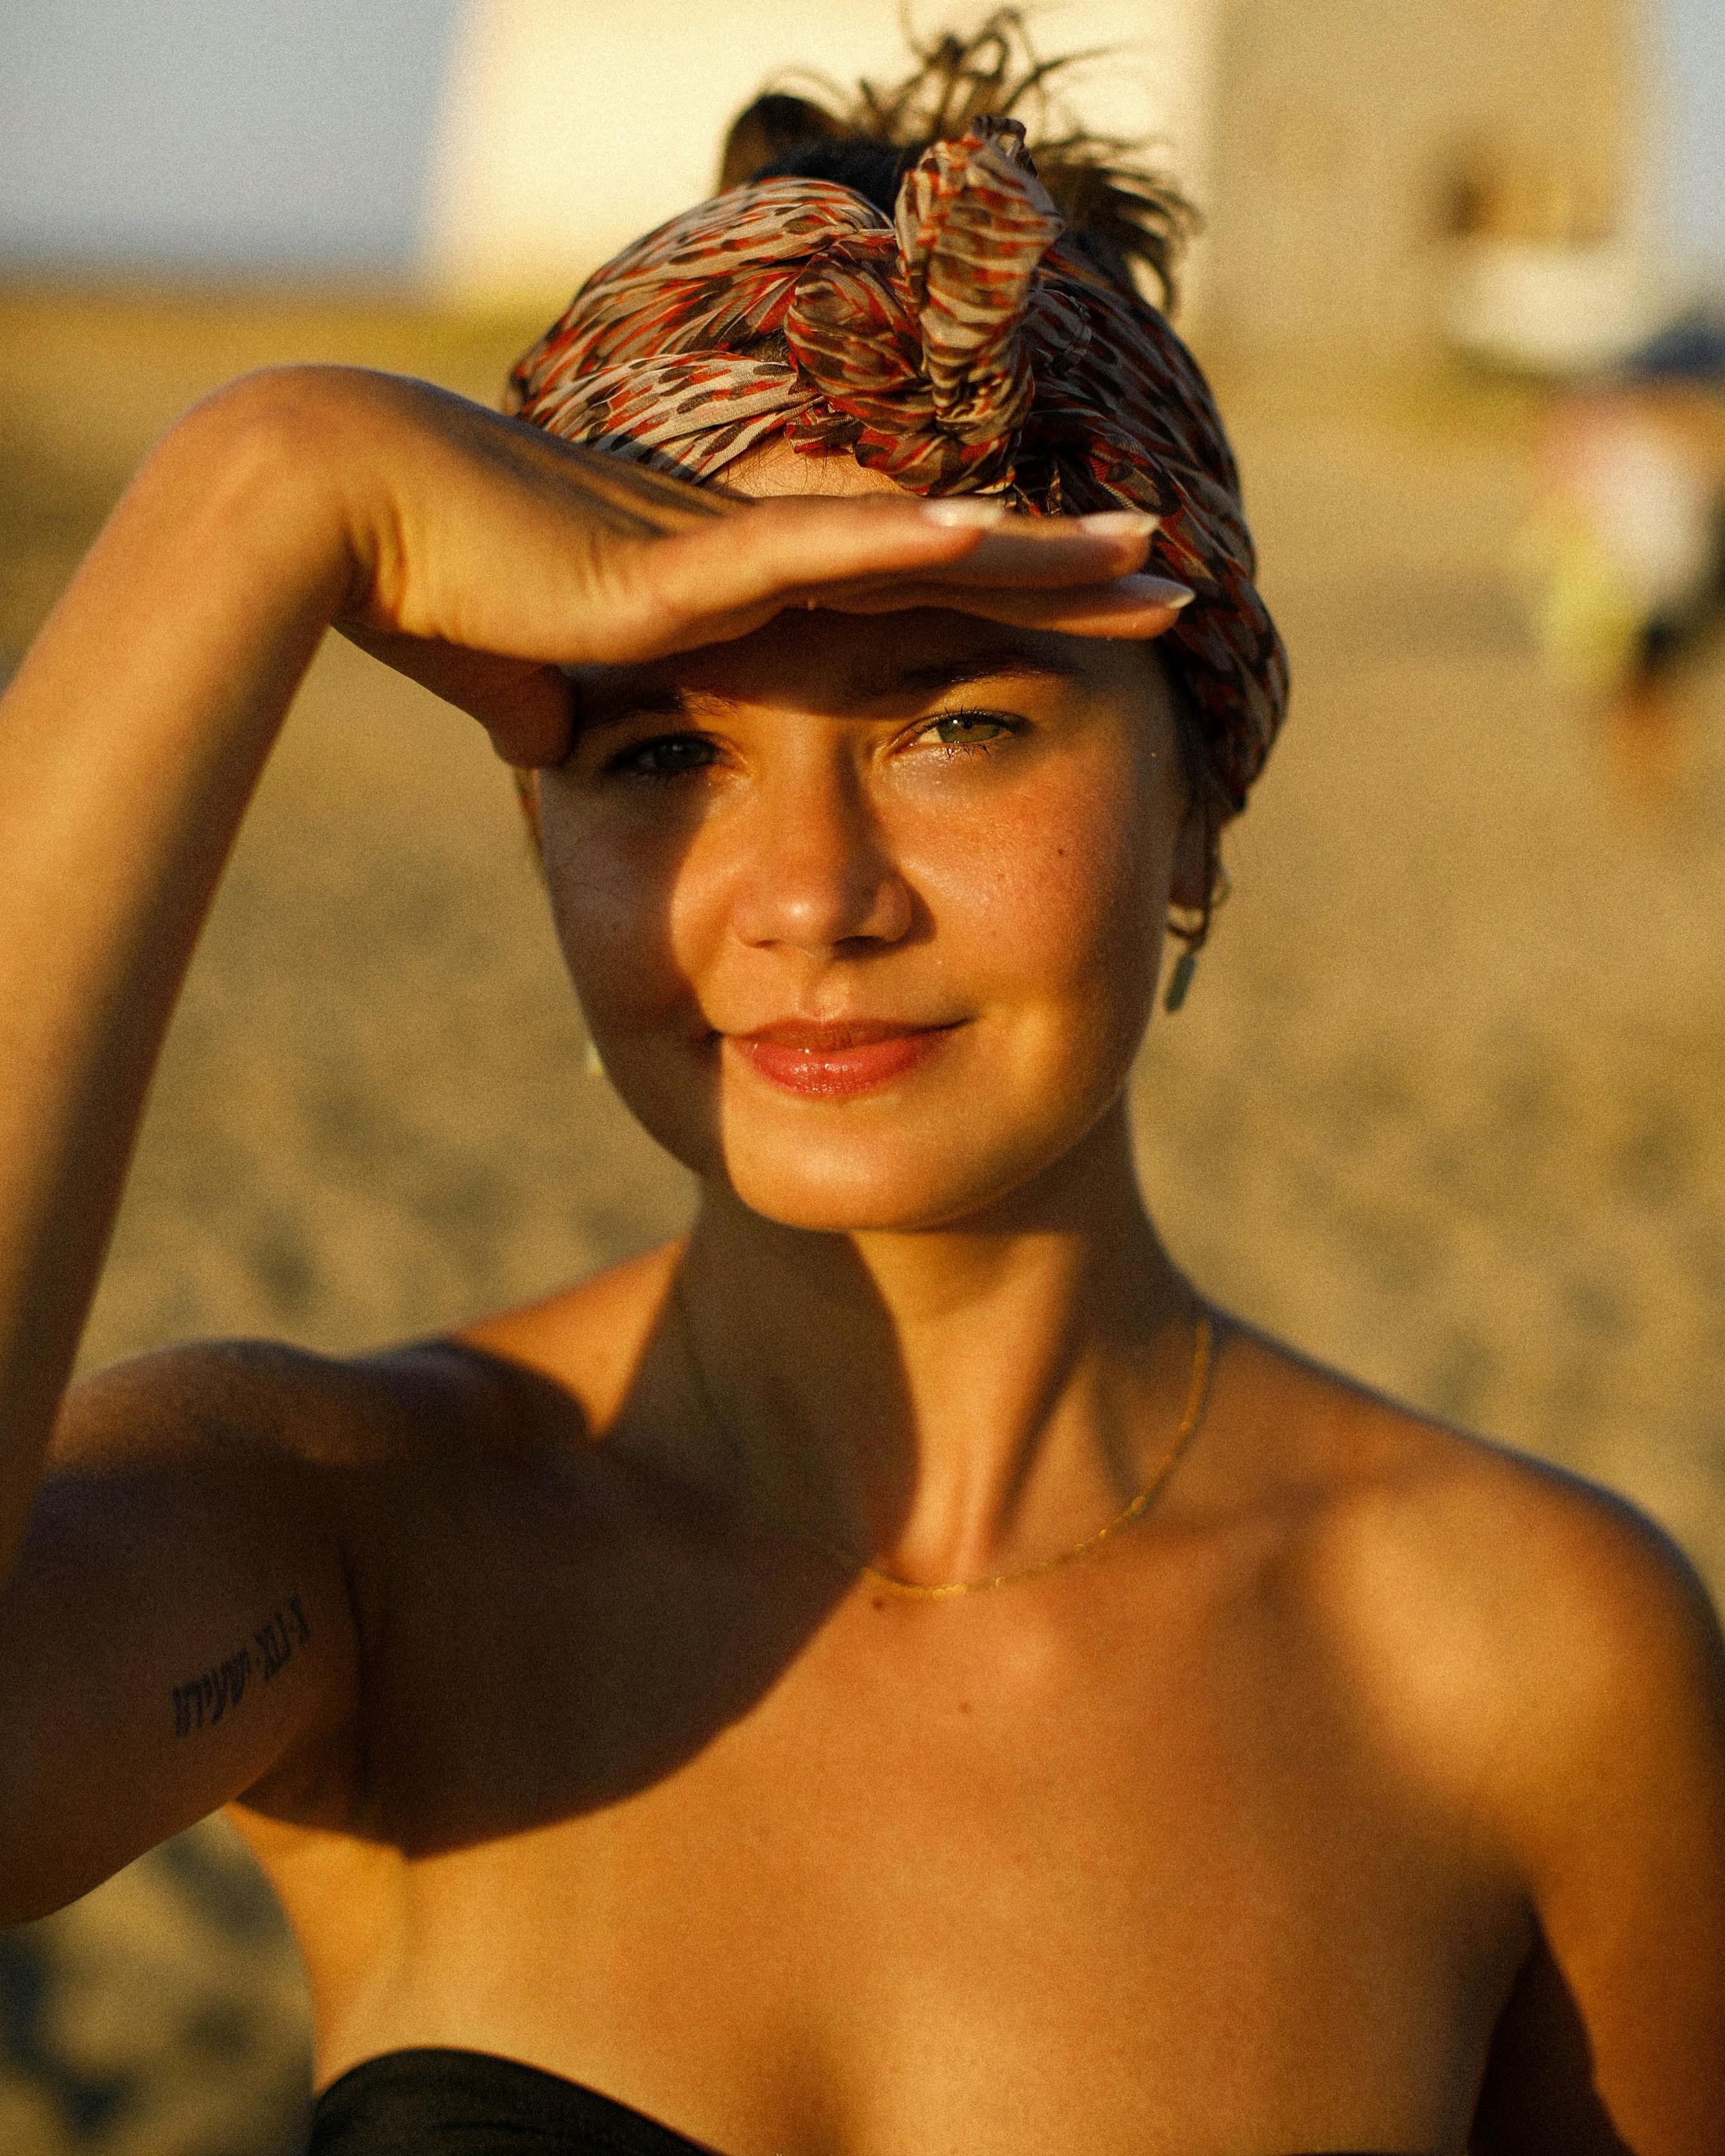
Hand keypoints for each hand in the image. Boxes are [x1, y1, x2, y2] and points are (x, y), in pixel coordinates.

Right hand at [286, 369, 1187, 765]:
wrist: (347, 517)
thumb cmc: (428, 594)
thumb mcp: (527, 686)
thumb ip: (566, 718)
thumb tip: (561, 757)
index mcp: (733, 590)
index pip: (899, 594)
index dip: (995, 602)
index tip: (1084, 620)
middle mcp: (753, 554)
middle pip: (942, 560)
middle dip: (1058, 573)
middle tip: (1173, 576)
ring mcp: (726, 550)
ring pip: (914, 541)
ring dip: (1028, 548)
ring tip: (1147, 550)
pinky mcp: (680, 566)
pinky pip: (818, 553)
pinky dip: (906, 545)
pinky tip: (998, 536)